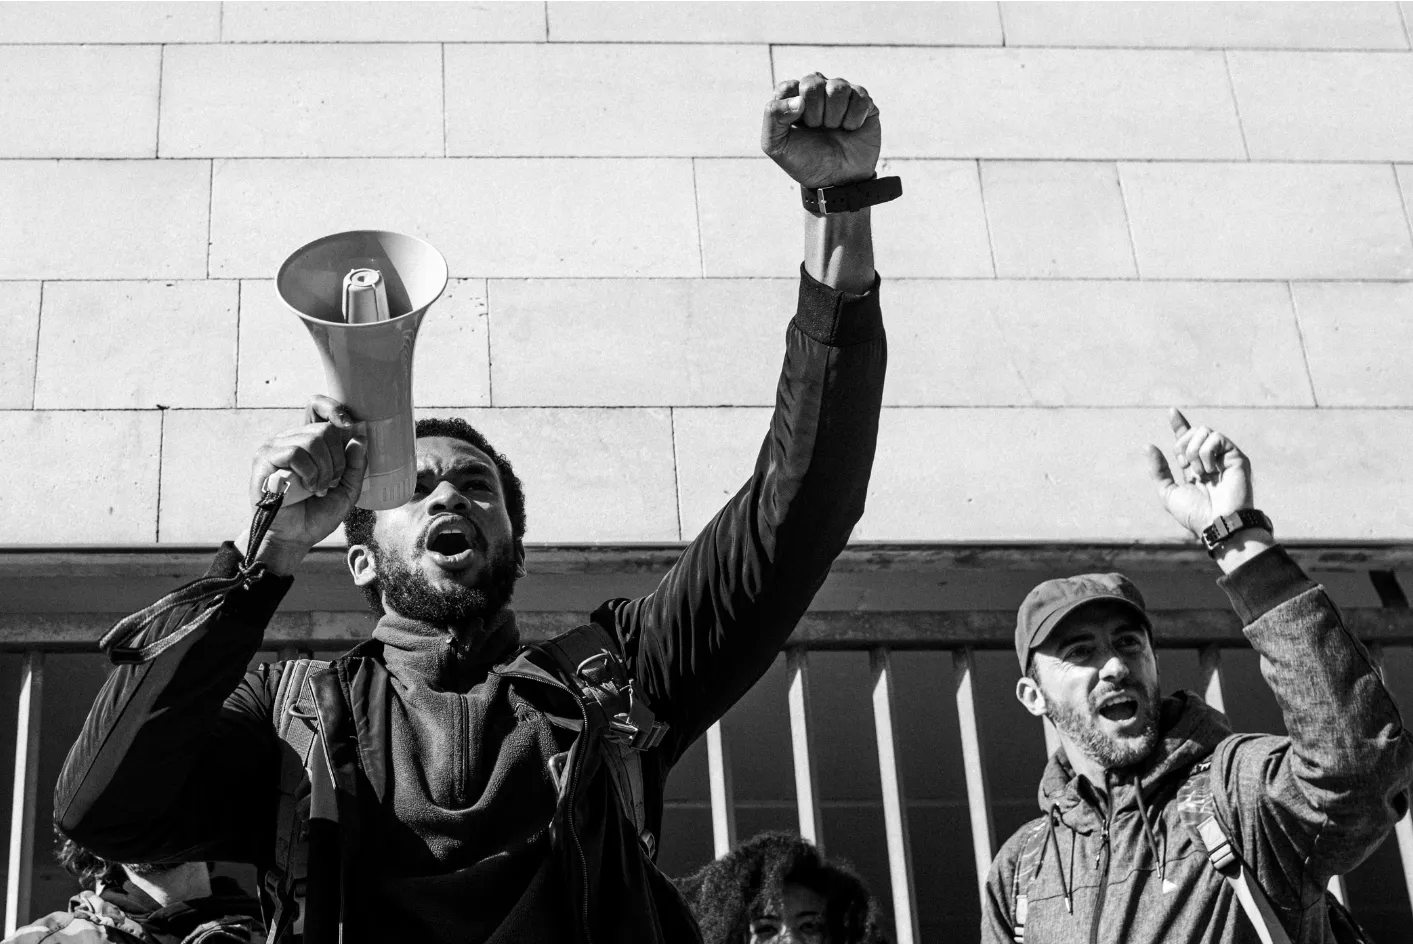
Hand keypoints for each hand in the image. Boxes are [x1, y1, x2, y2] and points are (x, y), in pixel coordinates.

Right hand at [248, 395, 366, 556]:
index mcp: (309, 441)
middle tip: (331, 482)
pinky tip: (307, 488)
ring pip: (313, 440)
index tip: (350, 424)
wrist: (293, 538)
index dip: (333, 409)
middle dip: (337, 459)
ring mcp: (276, 446)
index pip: (317, 407)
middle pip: (325, 429)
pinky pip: (295, 452)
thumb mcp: (347, 491)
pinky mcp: (265, 458)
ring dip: (324, 469)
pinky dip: (309, 472)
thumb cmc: (316, 514)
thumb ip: (356, 466)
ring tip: (318, 488)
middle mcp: (291, 438)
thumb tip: (360, 438)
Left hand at [761, 74, 879, 190]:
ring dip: (834, 116)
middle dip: (813, 113)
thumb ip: (772, 116)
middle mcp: (817, 91)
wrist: (837, 181)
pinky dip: (853, 119)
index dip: (792, 109)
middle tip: (817, 129)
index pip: (787, 87)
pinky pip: (860, 97)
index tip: (798, 127)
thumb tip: (799, 100)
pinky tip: (850, 129)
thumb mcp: (776, 145)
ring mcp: (842, 95)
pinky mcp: (864, 102)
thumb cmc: (806, 161)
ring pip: (837, 87)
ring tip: (834, 129)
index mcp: (793, 99)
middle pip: (811, 83)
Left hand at [1146, 408, 1253, 537]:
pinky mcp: (1236, 457)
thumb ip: (1158, 469)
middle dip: (1182, 445)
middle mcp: (1210, 460)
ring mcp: (1224, 457)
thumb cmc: (1194, 514)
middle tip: (1185, 466)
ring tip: (1199, 472)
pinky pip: (1216, 438)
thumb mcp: (1168, 492)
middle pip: (1193, 431)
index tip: (1171, 411)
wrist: (1217, 523)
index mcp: (1194, 466)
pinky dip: (1206, 452)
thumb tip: (1148, 445)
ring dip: (1194, 451)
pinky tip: (1209, 470)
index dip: (1179, 425)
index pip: (1187, 440)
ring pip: (1204, 431)